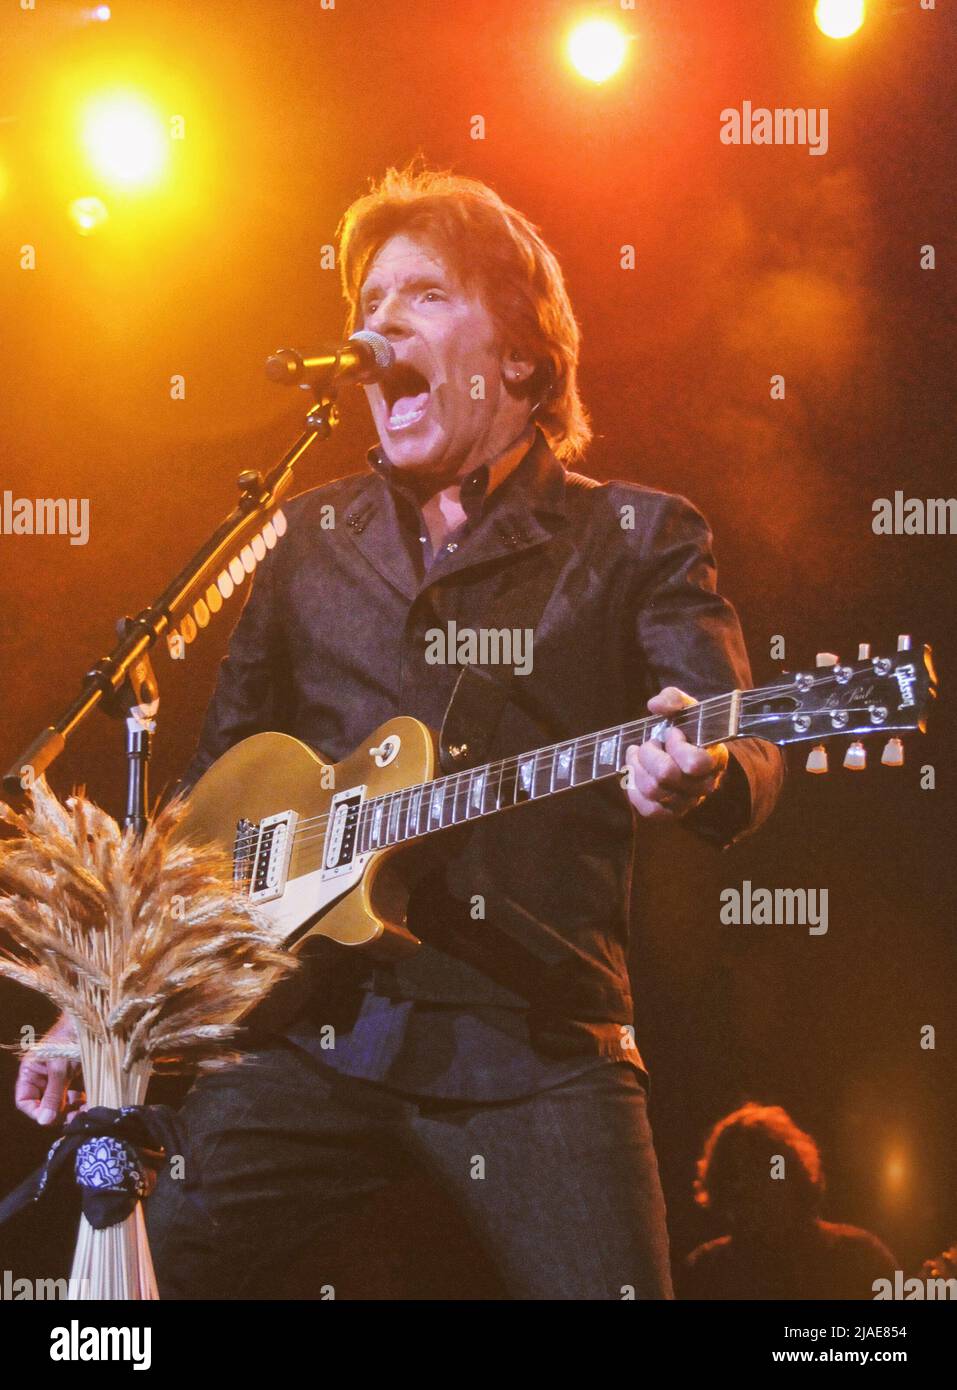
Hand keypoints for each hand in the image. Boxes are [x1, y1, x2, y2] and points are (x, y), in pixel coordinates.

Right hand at [15, 1012, 83, 1126]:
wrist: (93, 1019)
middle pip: (44, 1104)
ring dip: (71, 1110)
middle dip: (58, 1113)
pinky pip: (73, 1095)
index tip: (52, 1119)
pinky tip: (90, 1103)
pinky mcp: (74, 1077)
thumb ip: (53, 1095)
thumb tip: (45, 1121)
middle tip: (74, 1118)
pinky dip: (80, 1101)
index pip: (25, 1100)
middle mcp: (42, 1076)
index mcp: (30, 1071)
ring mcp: (58, 1077)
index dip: (36, 1112)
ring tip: (85, 1111)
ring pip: (60, 1102)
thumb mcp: (61, 1068)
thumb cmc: (71, 1037)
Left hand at [624, 686, 728, 821]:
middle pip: (666, 775)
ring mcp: (688, 801)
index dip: (676, 746)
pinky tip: (634, 774)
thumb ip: (673, 699)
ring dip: (637, 768)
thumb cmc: (686, 728)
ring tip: (637, 755)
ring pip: (653, 791)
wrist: (684, 753)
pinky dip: (635, 792)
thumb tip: (655, 706)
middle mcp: (704, 785)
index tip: (672, 734)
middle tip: (648, 743)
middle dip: (649, 753)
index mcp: (714, 758)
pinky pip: (649, 810)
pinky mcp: (672, 813)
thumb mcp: (684, 707)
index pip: (695, 763)